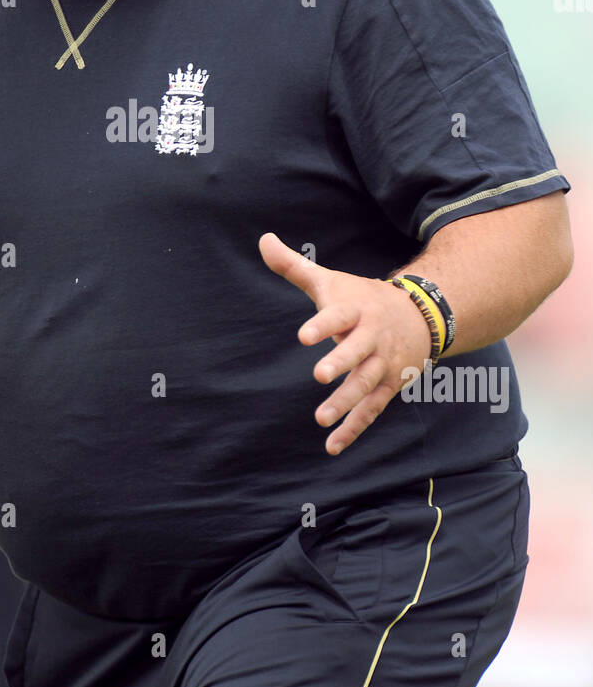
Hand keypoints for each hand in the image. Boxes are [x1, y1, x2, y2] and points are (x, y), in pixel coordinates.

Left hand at [258, 233, 432, 455]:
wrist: (422, 315)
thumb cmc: (362, 298)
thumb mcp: (331, 281)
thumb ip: (295, 266)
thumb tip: (263, 240)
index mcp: (355, 311)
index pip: (339, 316)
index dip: (323, 325)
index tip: (303, 335)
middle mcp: (372, 338)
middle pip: (357, 352)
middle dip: (341, 363)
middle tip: (320, 375)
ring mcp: (382, 364)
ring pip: (366, 385)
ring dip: (346, 402)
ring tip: (321, 419)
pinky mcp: (388, 387)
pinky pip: (371, 410)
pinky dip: (354, 428)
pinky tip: (332, 446)